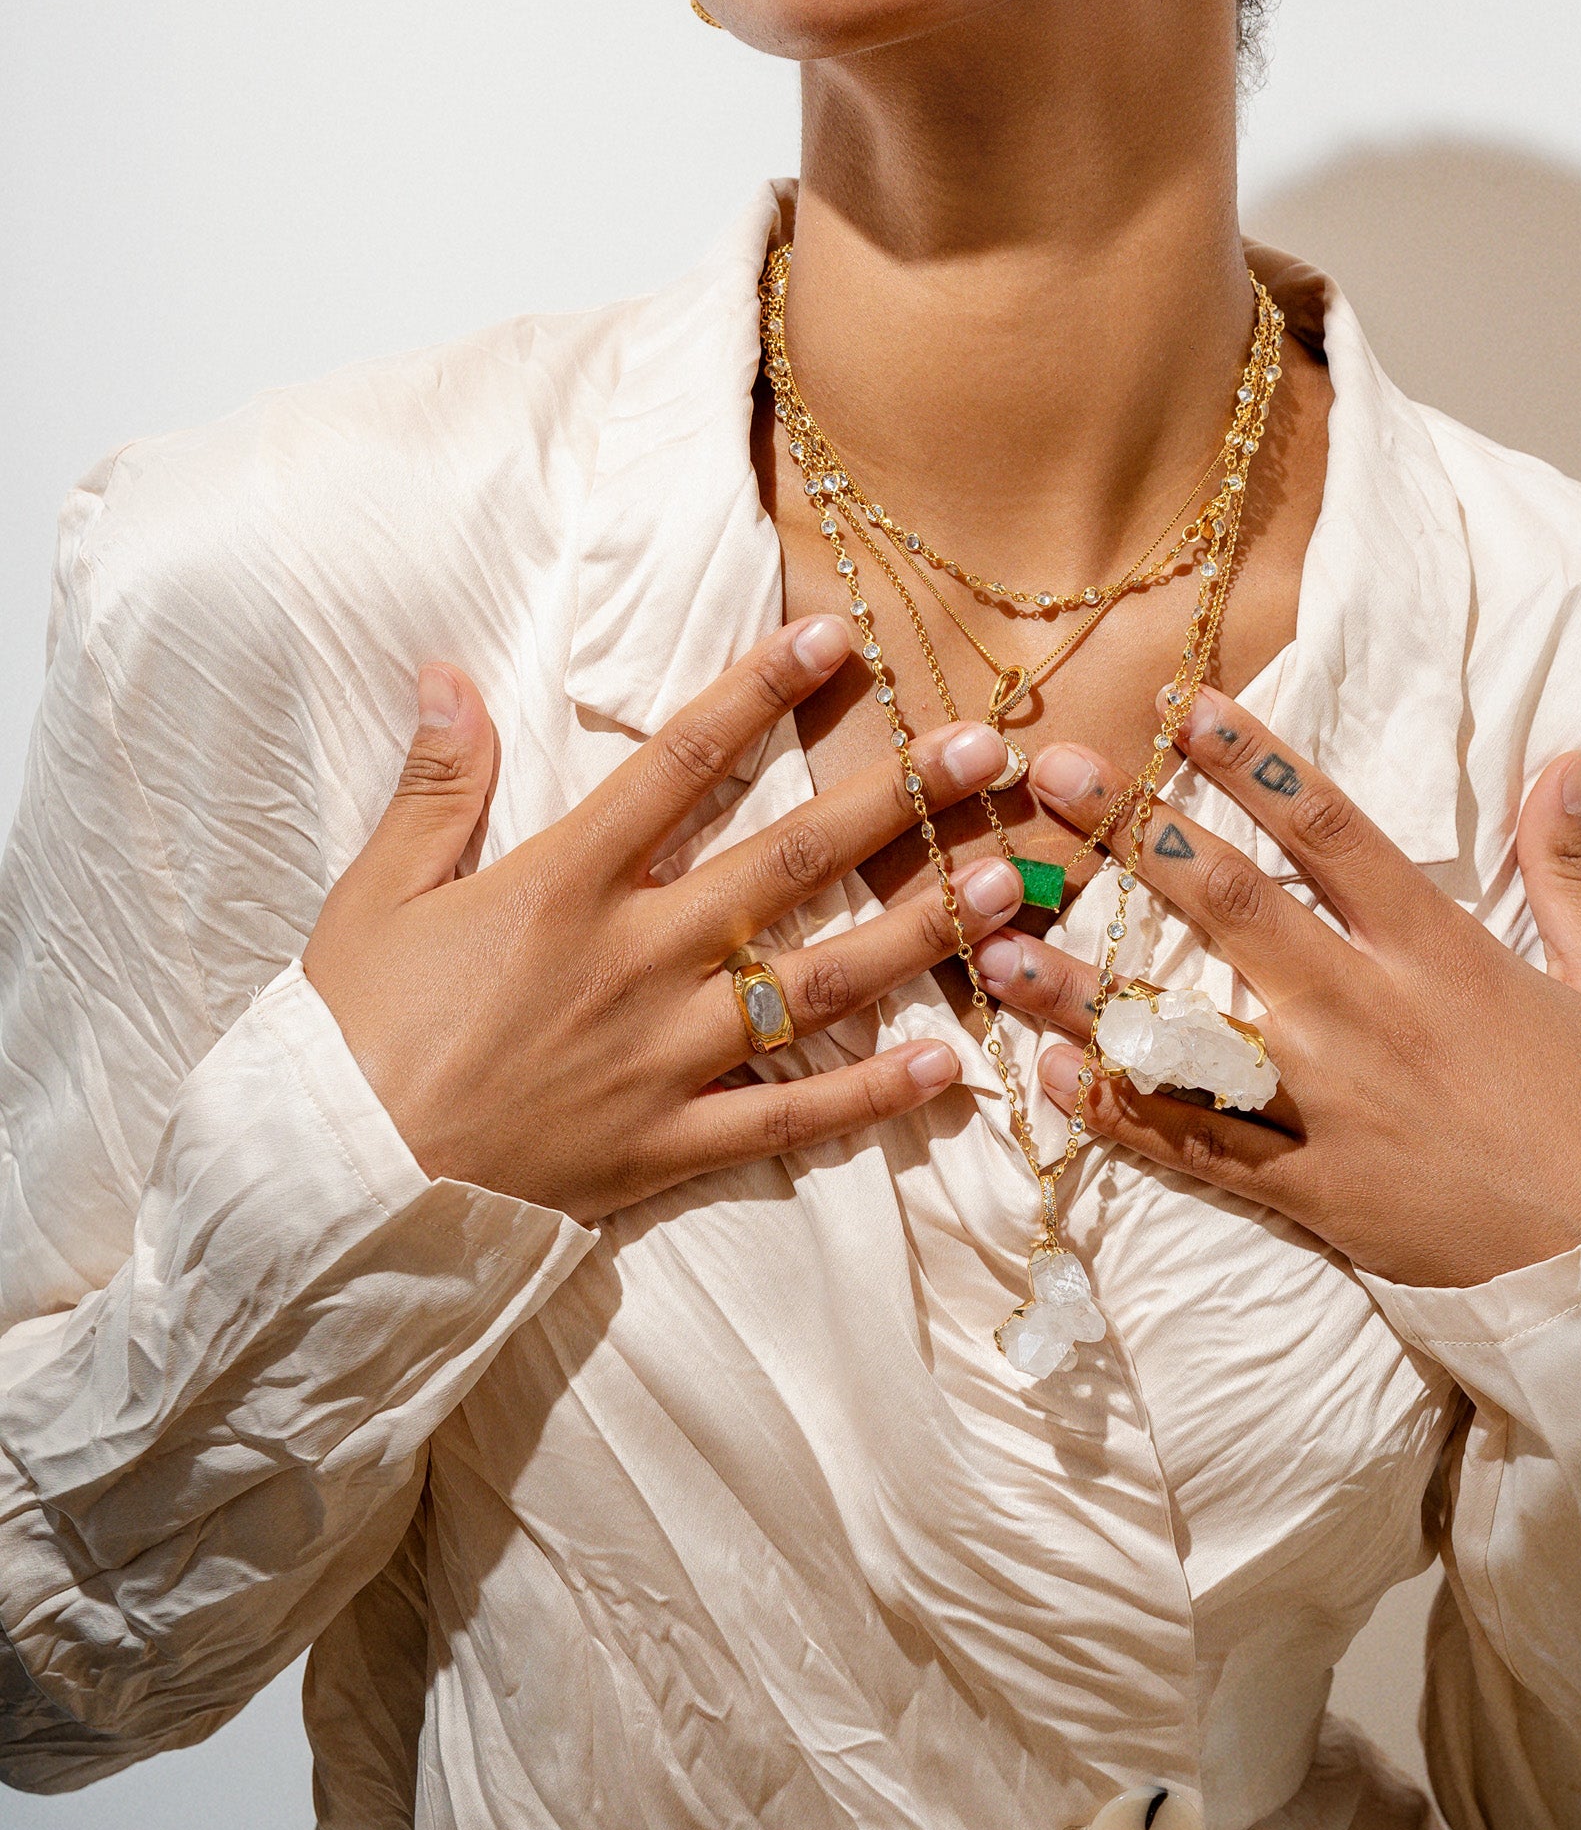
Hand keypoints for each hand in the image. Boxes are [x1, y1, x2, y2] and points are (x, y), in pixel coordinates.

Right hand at [302, 617, 1016, 1221]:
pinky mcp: (667, 1146)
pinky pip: (788, 1119)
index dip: (759, 694)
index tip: (837, 640)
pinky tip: (953, 1063)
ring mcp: (660, 1057)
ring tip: (1004, 886)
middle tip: (983, 751)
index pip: (680, 765)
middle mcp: (632, 960)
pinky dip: (873, 1097)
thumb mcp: (375, 893)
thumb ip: (435, 783)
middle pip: (784, 862)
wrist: (328, 1188)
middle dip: (891, 800)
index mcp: (563, 884)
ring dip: (918, 931)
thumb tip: (448, 669)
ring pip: (814, 984)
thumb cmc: (349, 1032)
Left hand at [980, 687, 1580, 1288]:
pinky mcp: (1312, 1194)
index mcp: (1439, 953)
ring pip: (1185, 1032)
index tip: (1188, 707)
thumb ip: (1572, 869)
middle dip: (1138, 832)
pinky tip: (1050, 1078)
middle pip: (1234, 907)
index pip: (1332, 832)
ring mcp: (1330, 1109)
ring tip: (993, 943)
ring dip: (1085, 986)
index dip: (1259, 764)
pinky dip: (1120, 1113)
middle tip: (1055, 779)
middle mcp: (1367, 1016)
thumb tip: (1567, 756)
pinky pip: (1197, 1149)